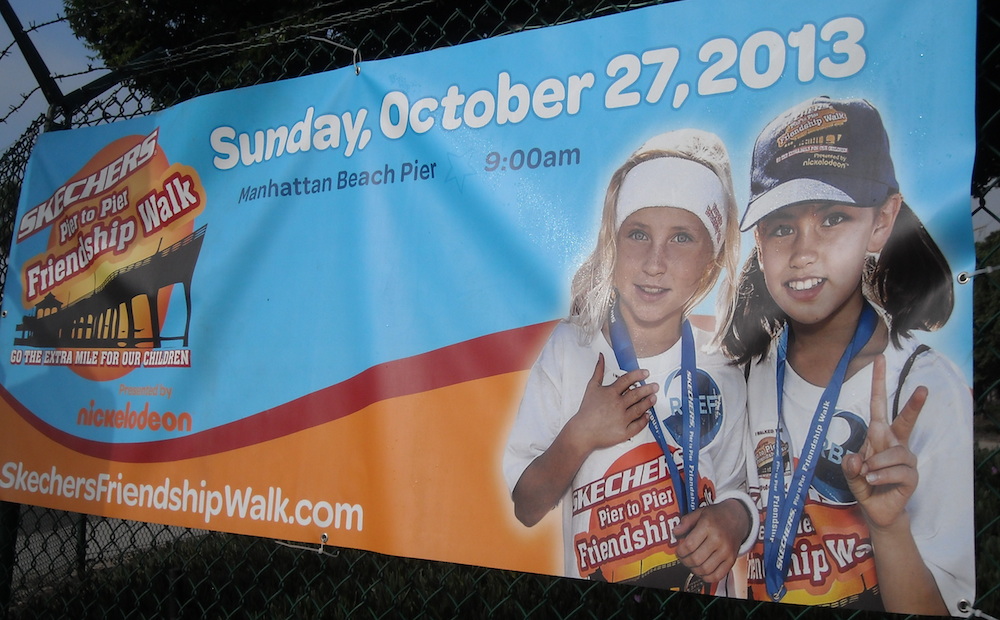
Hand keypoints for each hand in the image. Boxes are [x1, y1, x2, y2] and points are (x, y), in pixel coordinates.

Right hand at [565, 353, 656, 452]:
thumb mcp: (591, 387)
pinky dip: (644, 420)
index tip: (646, 373)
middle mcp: (618, 405)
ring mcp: (622, 419)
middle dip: (648, 389)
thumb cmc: (587, 410)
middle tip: (655, 386)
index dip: (638, 375)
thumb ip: (598, 371)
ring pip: (640, 408)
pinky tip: (647, 415)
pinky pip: (638, 425)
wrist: (583, 431)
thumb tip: (601, 357)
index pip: (627, 380)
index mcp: (610, 393)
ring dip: (648, 402)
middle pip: (637, 394)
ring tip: (654, 398)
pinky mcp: (624, 432)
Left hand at [673, 499, 748, 582]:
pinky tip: (702, 571)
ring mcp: (726, 551)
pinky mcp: (732, 560)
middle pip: (696, 559)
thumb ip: (686, 522)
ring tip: (691, 564)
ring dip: (694, 570)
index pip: (689, 545)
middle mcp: (718, 539)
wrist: (738, 517)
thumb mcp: (700, 512)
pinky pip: (717, 575)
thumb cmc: (717, 515)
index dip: (680, 551)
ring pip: (705, 569)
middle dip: (685, 561)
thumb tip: (675, 532)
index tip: (678, 550)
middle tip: (683, 558)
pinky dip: (707, 577)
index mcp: (708, 526)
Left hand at [842, 354, 925, 530]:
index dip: (880, 384)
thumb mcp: (850, 473)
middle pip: (905, 421)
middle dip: (913, 405)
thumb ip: (849, 466)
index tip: (880, 360)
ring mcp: (906, 459)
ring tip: (867, 474)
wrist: (876, 510)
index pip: (880, 406)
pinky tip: (873, 481)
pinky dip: (881, 476)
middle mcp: (895, 443)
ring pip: (894, 453)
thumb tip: (857, 459)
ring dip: (876, 464)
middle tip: (923, 389)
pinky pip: (897, 472)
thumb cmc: (864, 483)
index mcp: (879, 436)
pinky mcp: (912, 476)